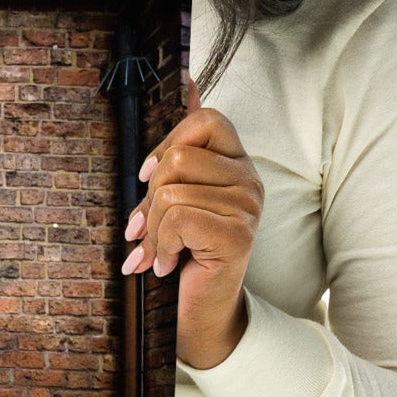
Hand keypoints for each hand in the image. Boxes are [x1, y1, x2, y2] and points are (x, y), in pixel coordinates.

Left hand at [119, 75, 262, 369]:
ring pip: (173, 190)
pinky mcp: (238, 234)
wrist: (198, 315)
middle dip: (150, 197)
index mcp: (236, 164)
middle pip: (181, 157)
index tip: (148, 178)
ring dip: (153, 229)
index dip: (168, 143)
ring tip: (158, 251)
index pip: (206, 119)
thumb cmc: (183, 254)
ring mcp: (248, 207)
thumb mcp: (174, 195)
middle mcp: (249, 180)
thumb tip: (186, 81)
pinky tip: (168, 263)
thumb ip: (181, 145)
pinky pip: (179, 217)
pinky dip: (161, 245)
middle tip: (147, 228)